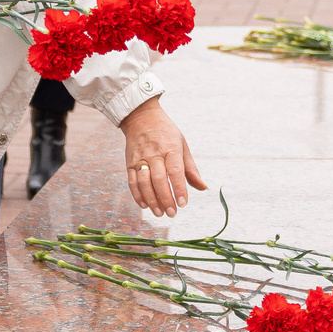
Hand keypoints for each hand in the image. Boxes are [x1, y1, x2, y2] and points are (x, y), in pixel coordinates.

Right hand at [118, 97, 205, 217]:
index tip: (183, 203)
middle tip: (172, 213)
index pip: (176, 171)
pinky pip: (132, 182)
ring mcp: (140, 158)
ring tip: (159, 212)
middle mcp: (154, 153)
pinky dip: (137, 195)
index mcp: (171, 148)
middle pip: (159, 179)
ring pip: (144, 182)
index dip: (179, 188)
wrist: (141, 117)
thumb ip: (191, 169)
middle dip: (165, 198)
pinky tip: (145, 205)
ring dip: (151, 200)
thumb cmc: (166, 134)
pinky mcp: (129, 163)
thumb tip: (203, 187)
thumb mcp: (182, 145)